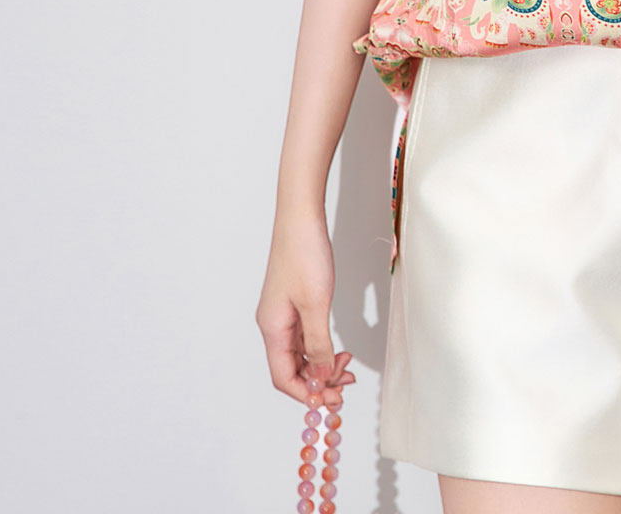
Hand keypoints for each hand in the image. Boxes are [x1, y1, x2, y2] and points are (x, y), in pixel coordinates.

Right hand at [256, 212, 357, 407]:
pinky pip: (306, 338)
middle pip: (292, 369)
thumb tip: (320, 379)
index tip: (330, 401)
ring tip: (348, 368)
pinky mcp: (295, 304)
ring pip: (301, 354)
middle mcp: (274, 325)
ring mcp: (284, 315)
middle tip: (346, 385)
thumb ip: (318, 345)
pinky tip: (339, 350)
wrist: (301, 218)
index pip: (283, 377)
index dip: (306, 394)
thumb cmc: (304, 255)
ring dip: (323, 365)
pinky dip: (322, 348)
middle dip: (318, 381)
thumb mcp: (316, 304)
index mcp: (272, 328)